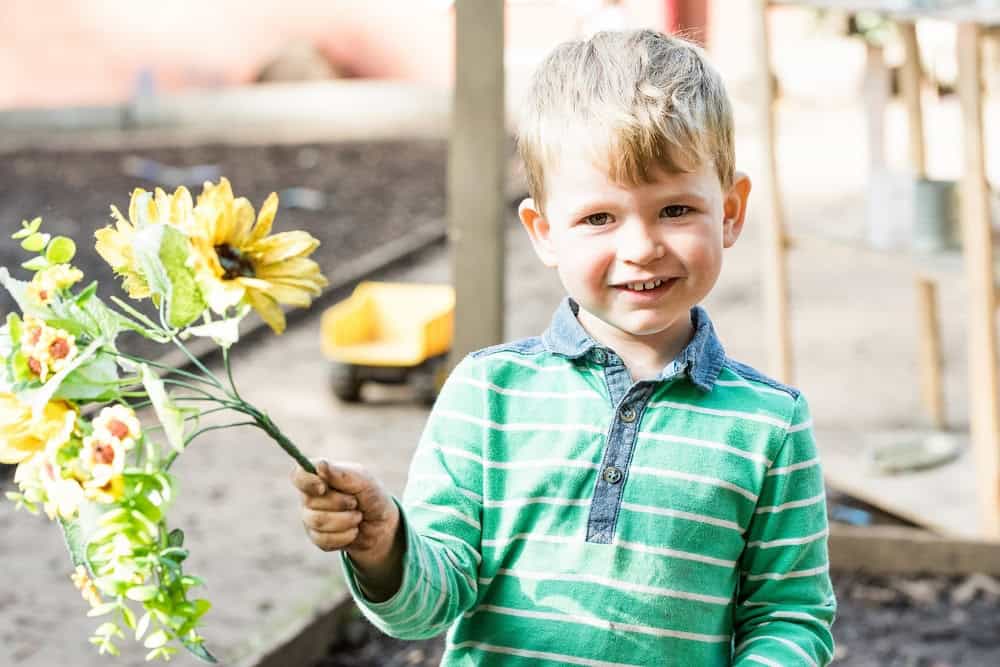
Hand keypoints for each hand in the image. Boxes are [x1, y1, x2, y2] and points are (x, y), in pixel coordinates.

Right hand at [292, 459, 401, 585]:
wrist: (382, 525)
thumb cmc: (372, 496)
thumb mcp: (364, 481)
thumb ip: (342, 474)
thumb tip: (320, 465)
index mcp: (320, 477)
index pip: (299, 476)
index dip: (307, 482)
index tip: (323, 488)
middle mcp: (311, 497)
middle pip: (310, 502)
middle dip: (340, 503)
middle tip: (356, 502)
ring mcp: (311, 518)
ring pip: (317, 521)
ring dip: (345, 520)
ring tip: (358, 516)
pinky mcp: (317, 538)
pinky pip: (323, 540)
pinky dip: (345, 536)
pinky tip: (353, 531)